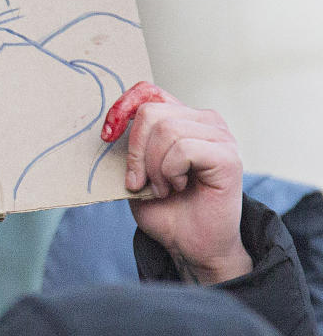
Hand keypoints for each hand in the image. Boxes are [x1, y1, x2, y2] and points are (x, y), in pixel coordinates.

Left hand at [101, 84, 251, 284]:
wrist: (191, 245)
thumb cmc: (166, 210)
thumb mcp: (136, 171)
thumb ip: (129, 145)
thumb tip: (111, 124)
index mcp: (183, 118)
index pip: (148, 90)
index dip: (122, 108)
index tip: (107, 135)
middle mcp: (205, 121)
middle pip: (151, 113)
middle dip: (136, 153)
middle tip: (142, 181)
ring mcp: (220, 136)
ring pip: (166, 130)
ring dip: (154, 168)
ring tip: (164, 188)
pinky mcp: (228, 156)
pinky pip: (183, 149)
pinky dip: (170, 173)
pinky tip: (179, 187)